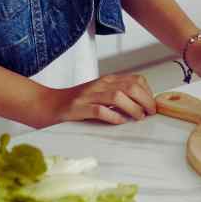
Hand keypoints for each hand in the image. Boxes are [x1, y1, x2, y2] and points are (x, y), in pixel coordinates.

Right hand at [37, 73, 156, 125]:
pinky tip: (119, 122)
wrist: (48, 104)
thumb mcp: (100, 95)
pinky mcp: (78, 108)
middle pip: (130, 86)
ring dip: (133, 108)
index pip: (136, 79)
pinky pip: (99, 110)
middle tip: (150, 114)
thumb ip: (118, 97)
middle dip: (146, 100)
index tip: (152, 106)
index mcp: (107, 80)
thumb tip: (143, 107)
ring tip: (138, 118)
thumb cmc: (77, 103)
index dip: (148, 92)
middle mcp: (99, 85)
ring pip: (117, 96)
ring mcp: (88, 95)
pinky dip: (113, 116)